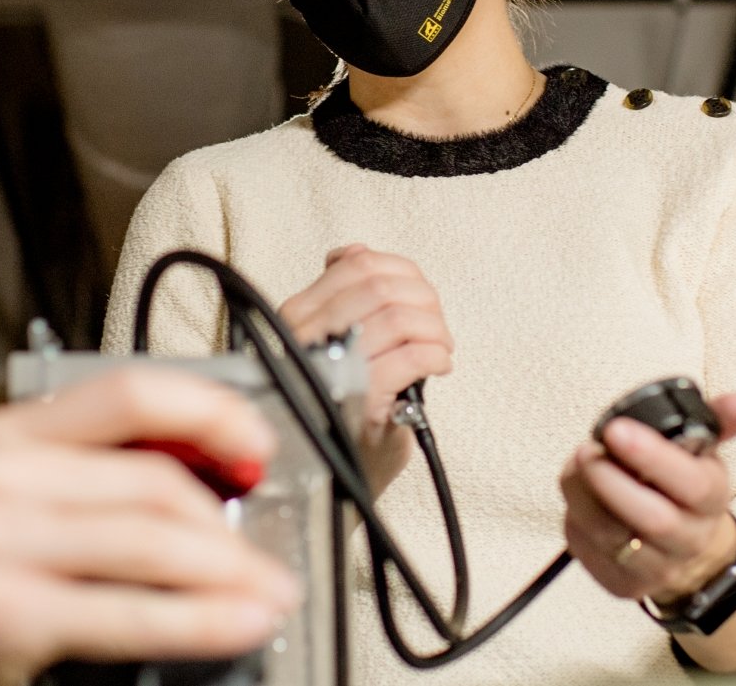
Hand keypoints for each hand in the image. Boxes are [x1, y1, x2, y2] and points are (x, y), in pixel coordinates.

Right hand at [0, 368, 300, 685]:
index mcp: (7, 433)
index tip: (255, 444)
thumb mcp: (17, 500)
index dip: (210, 412)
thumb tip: (214, 467)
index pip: (130, 394)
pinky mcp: (3, 610)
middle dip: (231, 523)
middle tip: (267, 554)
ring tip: (266, 592)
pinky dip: (201, 620)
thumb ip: (97, 474)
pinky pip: (132, 611)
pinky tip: (235, 622)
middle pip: (153, 482)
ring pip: (152, 542)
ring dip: (230, 573)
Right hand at [276, 244, 455, 494]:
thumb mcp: (327, 348)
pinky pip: (410, 357)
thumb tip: (353, 251)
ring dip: (434, 329)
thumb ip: (339, 299)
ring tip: (440, 348)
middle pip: (381, 286)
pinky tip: (439, 367)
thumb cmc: (334, 413)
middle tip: (436, 327)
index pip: (357, 265)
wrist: (326, 483)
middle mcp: (304, 337)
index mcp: (295, 316)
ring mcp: (329, 368)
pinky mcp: (359, 401)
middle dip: (424, 301)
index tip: (419, 297)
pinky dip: (435, 355)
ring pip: (398, 317)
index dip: (403, 272)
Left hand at [560, 392, 735, 604]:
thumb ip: (718, 420)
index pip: (693, 484)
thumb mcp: (704, 452)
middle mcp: (689, 540)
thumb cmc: (685, 488)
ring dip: (582, 496)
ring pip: (610, 536)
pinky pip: (588, 551)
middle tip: (586, 450)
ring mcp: (656, 568)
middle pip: (653, 518)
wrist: (687, 550)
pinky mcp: (622, 584)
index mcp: (712, 499)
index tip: (617, 429)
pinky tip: (577, 495)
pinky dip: (574, 518)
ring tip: (576, 466)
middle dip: (611, 480)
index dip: (653, 457)